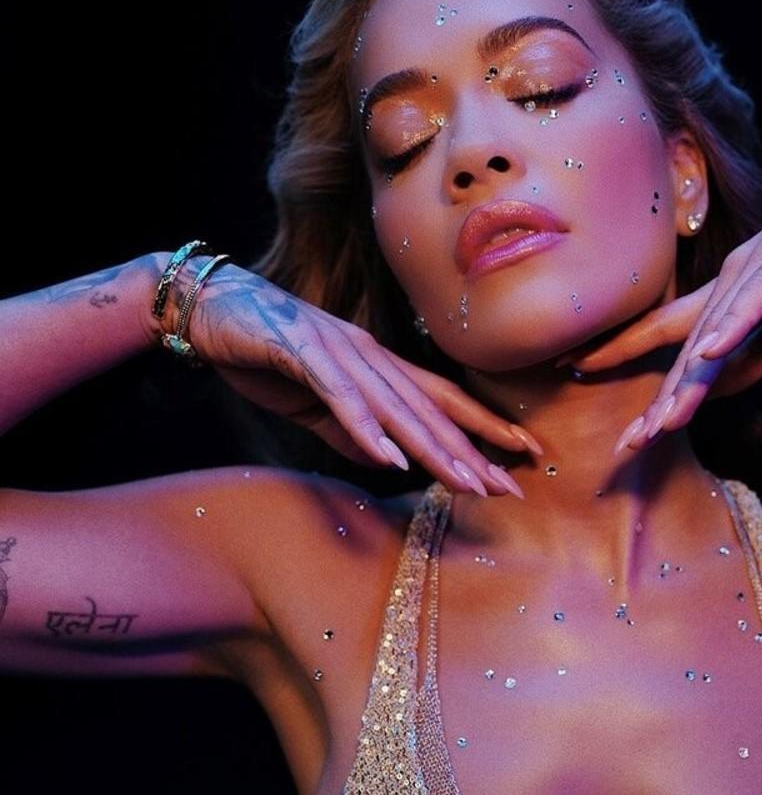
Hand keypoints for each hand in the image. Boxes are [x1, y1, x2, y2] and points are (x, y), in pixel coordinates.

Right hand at [161, 262, 542, 496]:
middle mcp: (368, 356)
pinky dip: (365, 427)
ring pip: (396, 406)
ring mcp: (337, 352)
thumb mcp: (316, 402)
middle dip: (473, 451)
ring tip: (468, 482)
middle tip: (511, 487)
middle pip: (430, 410)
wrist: (205, 307)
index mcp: (376, 366)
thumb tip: (390, 462)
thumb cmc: (264, 352)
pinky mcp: (300, 352)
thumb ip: (352, 431)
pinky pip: (339, 396)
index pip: (442, 400)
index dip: (484, 427)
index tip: (524, 455)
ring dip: (433, 447)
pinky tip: (390, 458)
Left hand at [559, 141, 761, 451]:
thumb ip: (758, 350)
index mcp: (729, 292)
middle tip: (625, 444)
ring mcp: (758, 268)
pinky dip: (734, 325)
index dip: (629, 364)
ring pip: (712, 332)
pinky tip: (710, 353)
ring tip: (660, 424)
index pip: (670, 338)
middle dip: (654, 398)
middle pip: (681, 347)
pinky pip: (757, 298)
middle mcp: (732, 279)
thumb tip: (719, 386)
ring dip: (686, 382)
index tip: (590, 387)